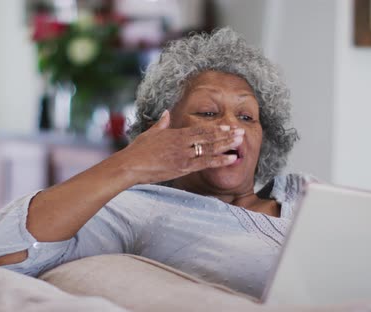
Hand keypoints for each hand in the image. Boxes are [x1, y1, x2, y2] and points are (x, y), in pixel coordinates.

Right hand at [117, 110, 242, 184]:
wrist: (130, 165)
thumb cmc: (137, 151)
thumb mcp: (150, 133)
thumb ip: (162, 123)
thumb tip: (167, 113)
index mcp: (175, 134)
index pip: (200, 129)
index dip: (215, 127)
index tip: (227, 125)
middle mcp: (182, 143)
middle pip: (208, 137)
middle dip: (226, 134)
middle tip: (241, 130)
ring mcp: (184, 155)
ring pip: (210, 148)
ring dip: (227, 144)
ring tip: (241, 141)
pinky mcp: (183, 167)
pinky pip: (205, 163)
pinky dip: (220, 160)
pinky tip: (232, 159)